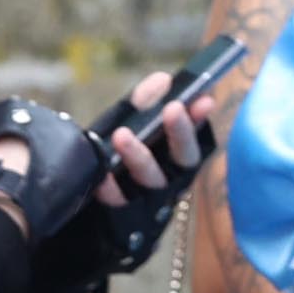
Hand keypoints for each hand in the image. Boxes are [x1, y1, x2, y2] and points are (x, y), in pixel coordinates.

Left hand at [90, 69, 207, 210]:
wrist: (89, 198)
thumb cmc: (118, 155)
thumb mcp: (131, 123)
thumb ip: (145, 102)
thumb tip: (162, 80)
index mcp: (176, 156)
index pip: (195, 134)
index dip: (200, 120)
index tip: (203, 100)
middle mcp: (169, 177)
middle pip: (182, 158)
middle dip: (181, 133)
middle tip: (174, 108)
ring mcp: (147, 197)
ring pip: (150, 178)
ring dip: (139, 155)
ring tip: (122, 134)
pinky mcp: (121, 212)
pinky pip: (117, 199)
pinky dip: (109, 186)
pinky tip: (102, 173)